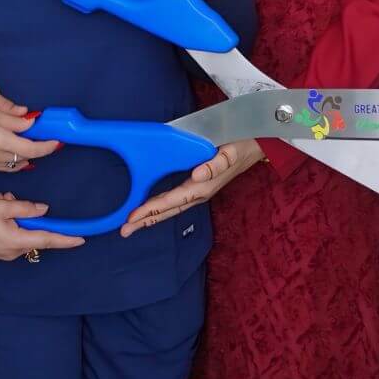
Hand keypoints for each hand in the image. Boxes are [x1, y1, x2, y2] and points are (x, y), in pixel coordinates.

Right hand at [0, 97, 60, 171]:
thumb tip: (29, 120)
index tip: (57, 142)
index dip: (48, 146)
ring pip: (11, 165)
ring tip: (31, 147)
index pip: (32, 149)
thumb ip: (10, 116)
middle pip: (23, 158)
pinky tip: (10, 152)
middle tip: (46, 140)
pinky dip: (8, 161)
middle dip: (37, 151)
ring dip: (23, 158)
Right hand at [0, 190, 83, 260]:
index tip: (82, 239)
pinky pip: (10, 235)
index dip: (65, 240)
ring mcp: (4, 253)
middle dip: (27, 215)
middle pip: (32, 232)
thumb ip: (25, 208)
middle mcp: (13, 251)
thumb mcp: (2, 206)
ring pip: (20, 231)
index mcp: (16, 241)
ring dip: (15, 215)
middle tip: (9, 198)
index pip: (47, 240)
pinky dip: (8, 222)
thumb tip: (43, 210)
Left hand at [121, 139, 262, 236]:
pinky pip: (174, 201)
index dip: (149, 210)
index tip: (132, 218)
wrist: (255, 148)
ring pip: (169, 208)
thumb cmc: (240, 147)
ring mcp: (198, 192)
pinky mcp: (197, 187)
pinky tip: (149, 210)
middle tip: (124, 230)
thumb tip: (196, 175)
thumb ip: (215, 165)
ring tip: (132, 224)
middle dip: (144, 221)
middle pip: (166, 211)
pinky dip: (160, 208)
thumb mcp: (230, 153)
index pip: (169, 201)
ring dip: (150, 216)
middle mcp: (198, 193)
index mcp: (202, 187)